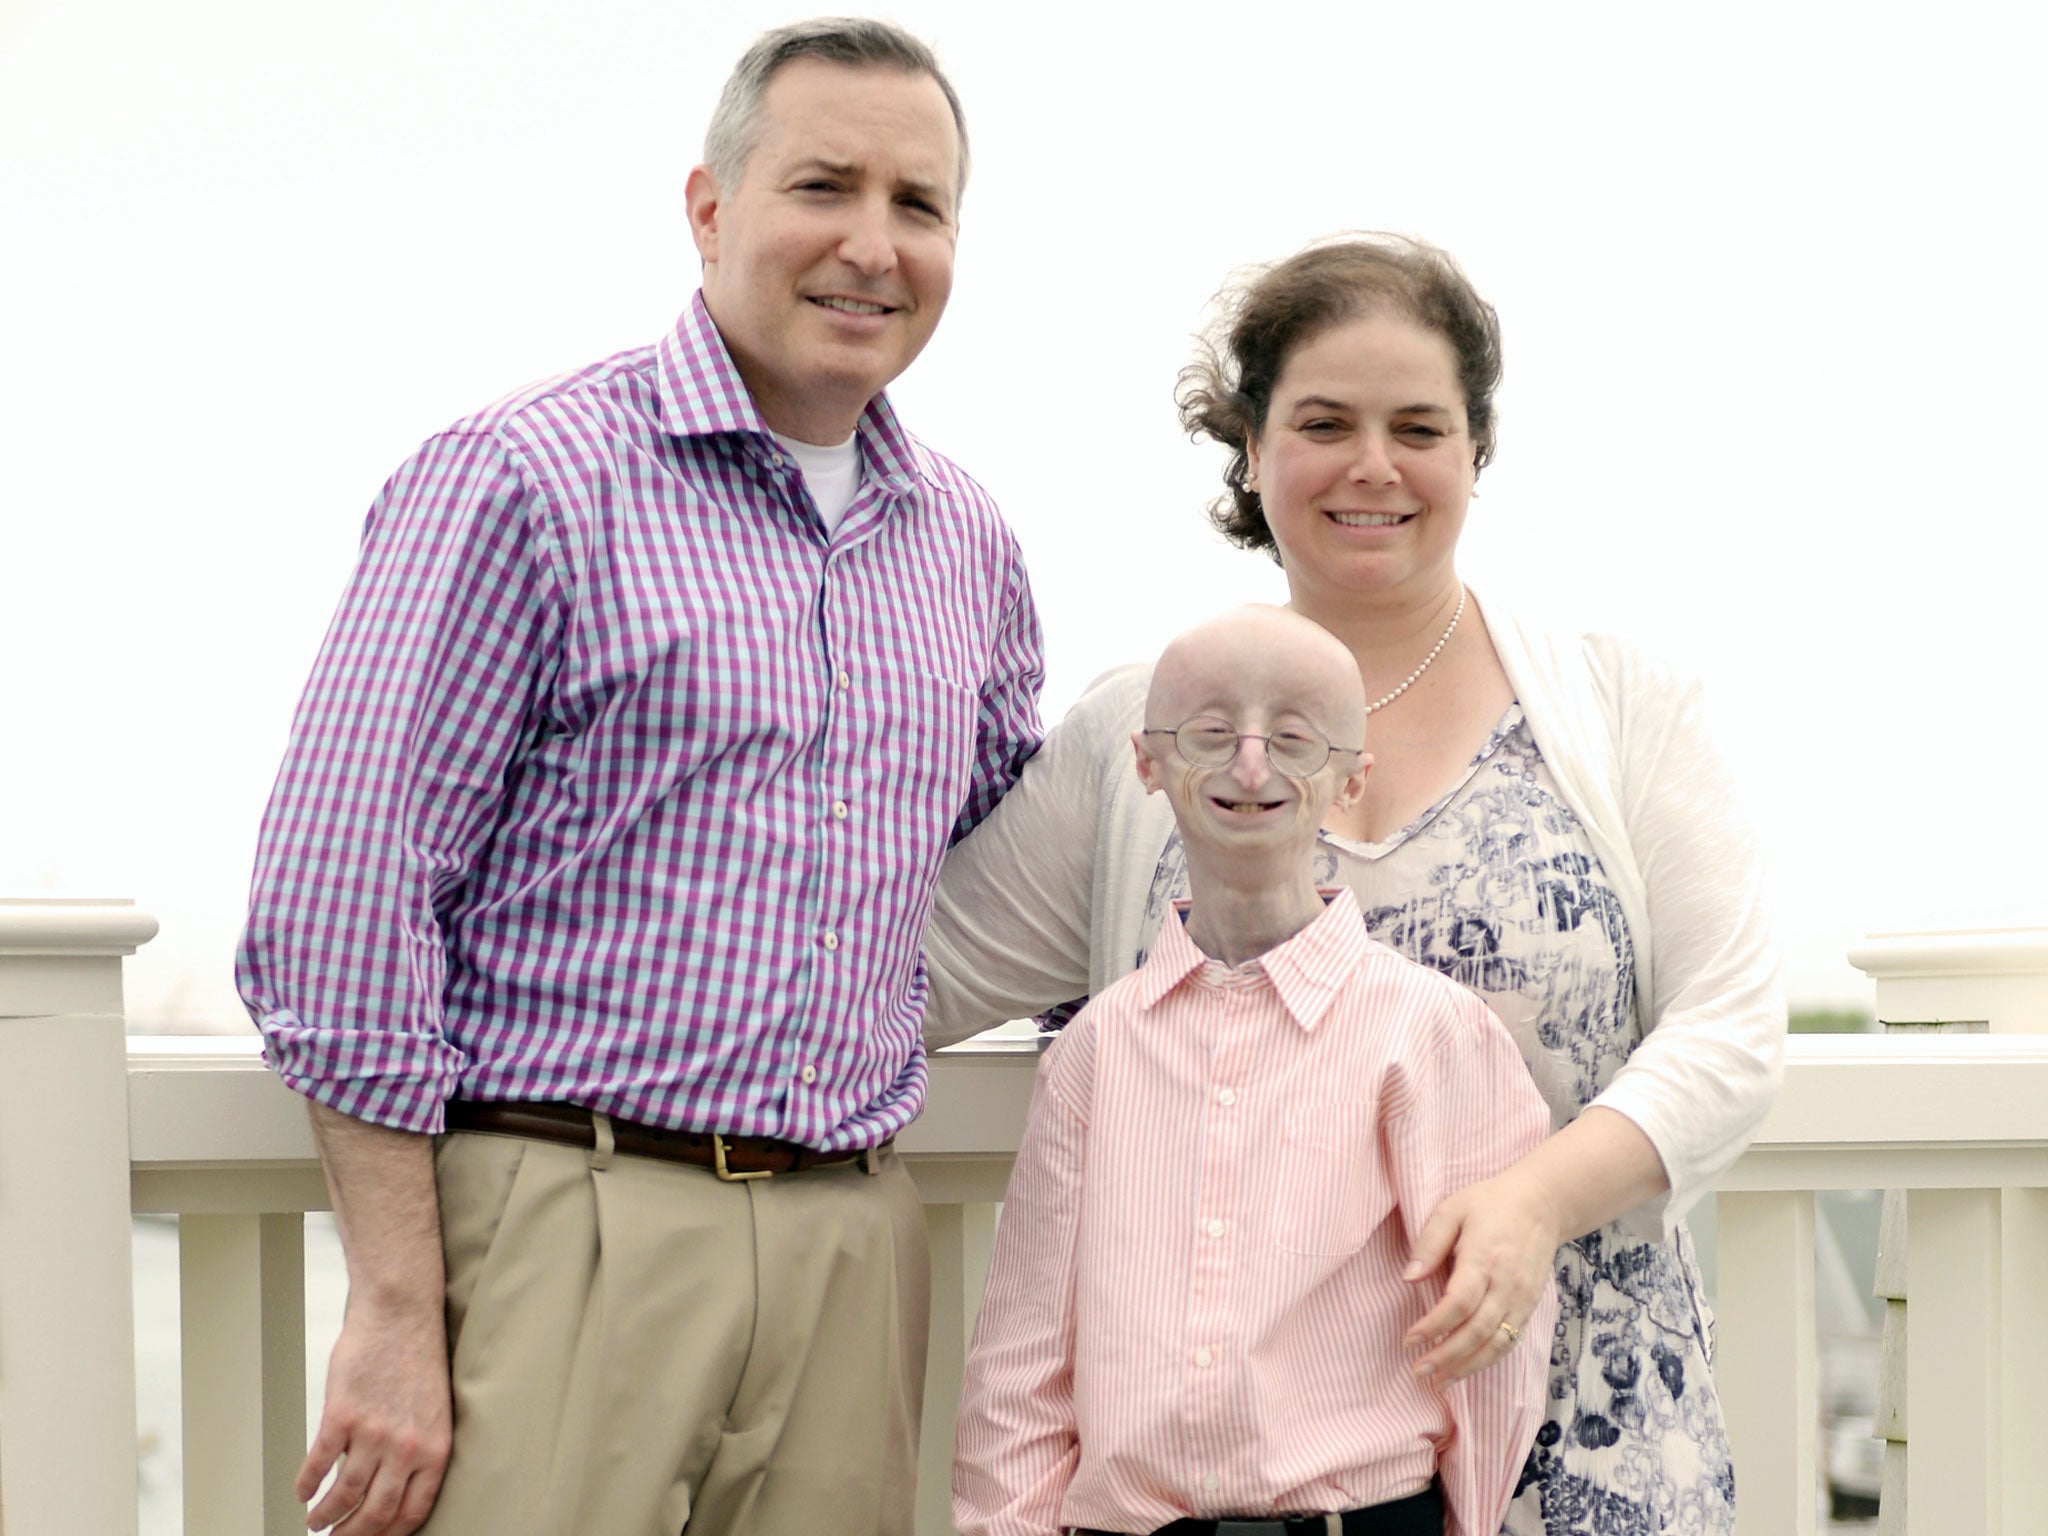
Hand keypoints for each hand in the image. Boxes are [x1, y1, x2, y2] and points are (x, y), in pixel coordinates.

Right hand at [298, 1295, 451, 1533]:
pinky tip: (302, 1492)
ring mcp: (373, 1432)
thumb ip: (419, 1450)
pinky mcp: (342, 1415)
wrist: (401, 1313)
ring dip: (325, 1516)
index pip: (412, 1512)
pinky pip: (318, 1464)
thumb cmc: (418, 1357)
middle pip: (376, 1514)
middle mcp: (407, 1446)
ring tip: (315, 1522)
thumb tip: (394, 1487)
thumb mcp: (435, 1411)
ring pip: (344, 1495)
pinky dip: (306, 1485)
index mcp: (435, 1448)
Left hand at [1401, 1168, 1560, 1382]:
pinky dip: (1488, 1360)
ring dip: (1467, 1367)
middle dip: (1447, 1356)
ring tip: (1439, 1383)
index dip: (1433, 1326)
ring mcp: (1522, 1298)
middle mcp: (1506, 1284)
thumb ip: (1430, 1242)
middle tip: (1418, 1372)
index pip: (1459, 1303)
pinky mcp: (1529, 1306)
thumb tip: (1408, 1278)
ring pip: (1497, 1344)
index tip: (1409, 1340)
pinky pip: (1510, 1340)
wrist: (1543, 1204)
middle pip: (1477, 1331)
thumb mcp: (1453, 1209)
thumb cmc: (1492, 1204)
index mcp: (1484, 1259)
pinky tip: (1467, 1370)